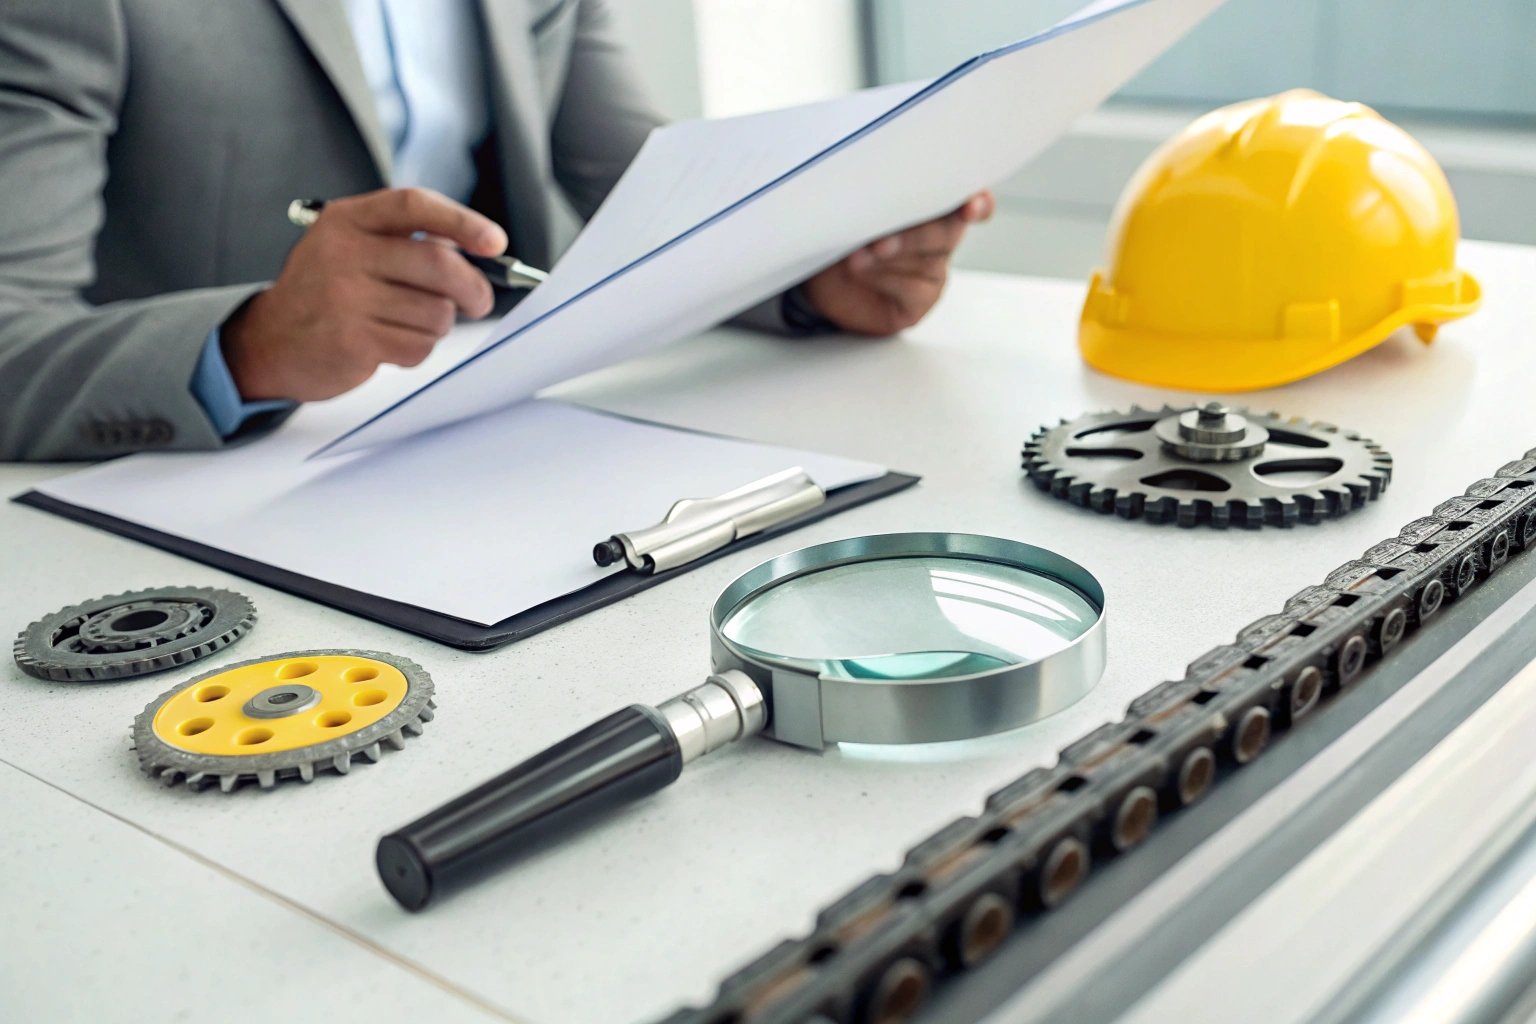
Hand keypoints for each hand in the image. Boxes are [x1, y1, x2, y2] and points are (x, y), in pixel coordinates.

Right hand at [222, 187, 507, 401]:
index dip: (463, 222)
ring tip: (411, 323)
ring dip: (438, 324)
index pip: (415, 206)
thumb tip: (478, 252)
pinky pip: (418, 346)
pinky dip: (418, 349)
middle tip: (479, 300)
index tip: (495, 243)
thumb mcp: (351, 247)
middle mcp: (344, 252)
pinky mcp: (353, 340)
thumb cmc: (327, 292)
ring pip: (436, 312)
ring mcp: (346, 297)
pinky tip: (392, 344)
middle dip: (473, 288)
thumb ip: (405, 242)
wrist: (270, 341)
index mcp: (348, 219)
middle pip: (439, 265)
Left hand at [800, 191, 994, 335]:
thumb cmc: (844, 234)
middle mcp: (941, 235)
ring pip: (925, 259)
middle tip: (879, 241)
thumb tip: (878, 196)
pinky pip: (913, 288)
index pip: (973, 199)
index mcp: (932, 204)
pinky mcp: (922, 298)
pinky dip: (883, 278)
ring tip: (855, 257)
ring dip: (886, 257)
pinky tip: (861, 272)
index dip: (978, 203)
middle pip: (948, 231)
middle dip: (913, 235)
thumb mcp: (858, 208)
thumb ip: (879, 198)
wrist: (821, 279)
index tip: (970, 206)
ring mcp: (934, 268)